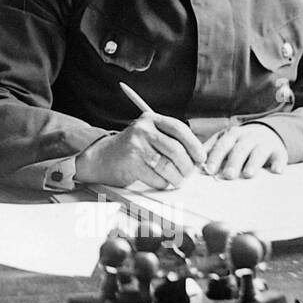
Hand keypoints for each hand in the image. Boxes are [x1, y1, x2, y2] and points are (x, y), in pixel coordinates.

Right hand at [75, 112, 207, 189]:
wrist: (102, 157)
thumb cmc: (132, 148)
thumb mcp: (149, 135)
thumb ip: (170, 140)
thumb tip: (197, 157)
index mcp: (150, 119)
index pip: (179, 128)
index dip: (194, 144)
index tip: (200, 157)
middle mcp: (142, 130)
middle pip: (176, 150)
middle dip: (186, 166)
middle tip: (187, 173)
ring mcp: (136, 146)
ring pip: (167, 166)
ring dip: (176, 178)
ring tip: (176, 180)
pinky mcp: (131, 163)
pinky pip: (157, 178)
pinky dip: (162, 183)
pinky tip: (159, 181)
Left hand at [203, 124, 286, 178]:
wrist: (267, 132)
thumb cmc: (240, 141)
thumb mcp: (226, 140)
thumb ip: (211, 149)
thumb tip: (194, 162)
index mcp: (232, 134)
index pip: (222, 145)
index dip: (216, 157)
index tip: (209, 170)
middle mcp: (248, 137)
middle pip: (240, 149)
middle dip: (233, 162)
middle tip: (228, 175)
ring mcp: (265, 143)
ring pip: (259, 152)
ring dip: (253, 163)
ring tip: (248, 174)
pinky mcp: (279, 151)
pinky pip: (280, 157)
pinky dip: (278, 163)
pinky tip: (276, 171)